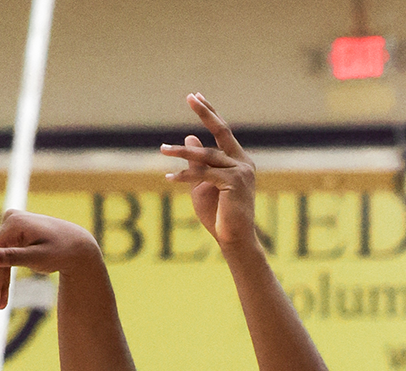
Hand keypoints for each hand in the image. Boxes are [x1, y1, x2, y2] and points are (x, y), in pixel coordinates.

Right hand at [0, 210, 100, 309]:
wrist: (79, 246)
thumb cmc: (62, 252)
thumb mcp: (39, 258)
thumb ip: (14, 257)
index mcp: (14, 224)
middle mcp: (11, 220)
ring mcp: (13, 225)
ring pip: (0, 260)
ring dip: (0, 283)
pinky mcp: (16, 232)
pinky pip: (6, 257)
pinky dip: (5, 275)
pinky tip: (3, 295)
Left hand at [161, 93, 256, 249]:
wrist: (234, 239)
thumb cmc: (219, 215)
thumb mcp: (202, 185)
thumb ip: (197, 162)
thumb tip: (189, 138)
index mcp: (239, 161)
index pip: (223, 132)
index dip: (209, 113)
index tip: (196, 97)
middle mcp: (243, 162)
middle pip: (222, 131)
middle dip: (205, 113)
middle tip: (190, 96)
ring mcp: (240, 171)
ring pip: (206, 155)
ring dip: (181, 152)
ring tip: (162, 149)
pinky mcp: (233, 182)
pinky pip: (204, 173)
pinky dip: (185, 175)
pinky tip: (169, 177)